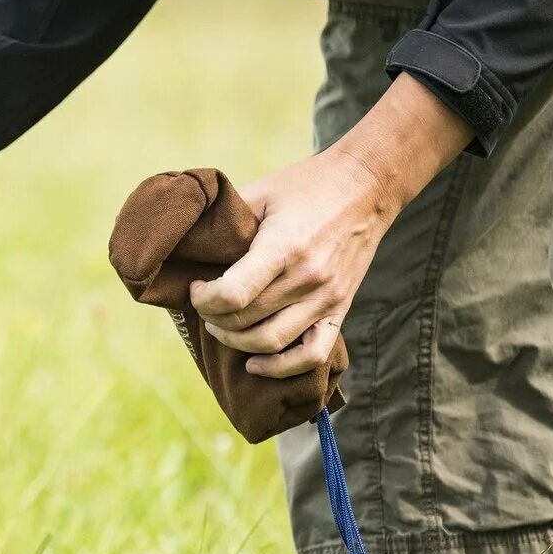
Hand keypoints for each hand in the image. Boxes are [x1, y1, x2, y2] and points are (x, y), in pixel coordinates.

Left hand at [190, 73, 471, 377]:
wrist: (367, 187)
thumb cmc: (306, 186)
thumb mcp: (261, 191)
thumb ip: (225, 220)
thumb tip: (185, 241)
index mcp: (284, 246)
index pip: (233, 295)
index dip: (203, 299)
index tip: (196, 287)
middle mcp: (308, 278)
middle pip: (245, 320)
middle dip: (212, 318)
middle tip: (204, 304)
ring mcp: (327, 298)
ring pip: (270, 342)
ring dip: (236, 341)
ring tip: (221, 325)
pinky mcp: (340, 309)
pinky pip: (312, 355)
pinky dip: (281, 367)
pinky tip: (255, 364)